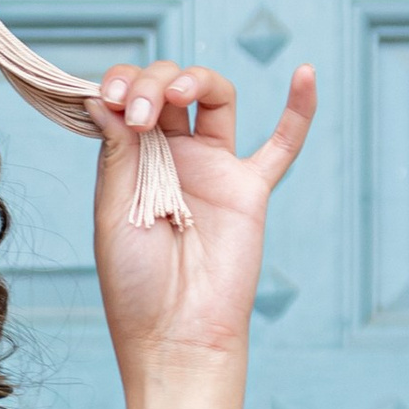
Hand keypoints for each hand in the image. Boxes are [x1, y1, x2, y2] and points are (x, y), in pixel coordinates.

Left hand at [85, 59, 315, 381]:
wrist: (175, 335)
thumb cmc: (135, 285)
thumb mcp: (114, 213)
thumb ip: (116, 154)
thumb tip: (102, 96)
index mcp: (131, 160)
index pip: (129, 99)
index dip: (121, 85)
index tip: (109, 98)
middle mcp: (172, 157)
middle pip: (168, 89)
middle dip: (150, 84)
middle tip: (139, 113)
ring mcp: (213, 169)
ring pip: (214, 98)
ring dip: (194, 79)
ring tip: (176, 93)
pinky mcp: (249, 189)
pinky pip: (283, 144)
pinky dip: (299, 108)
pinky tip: (306, 73)